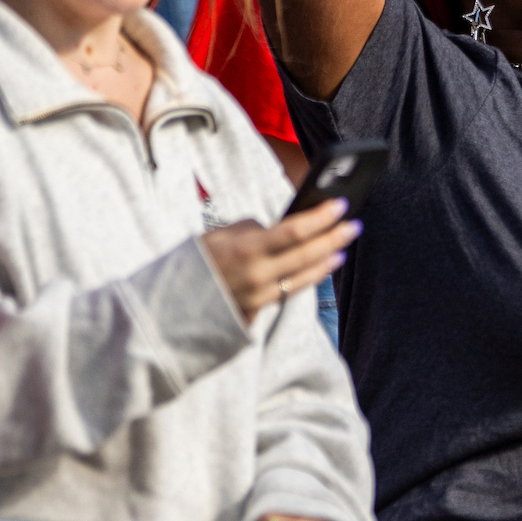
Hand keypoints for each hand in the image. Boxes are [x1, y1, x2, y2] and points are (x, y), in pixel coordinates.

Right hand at [200, 198, 357, 323]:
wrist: (167, 307)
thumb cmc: (194, 262)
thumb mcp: (218, 236)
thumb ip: (250, 231)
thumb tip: (277, 228)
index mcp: (245, 250)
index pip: (294, 231)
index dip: (321, 218)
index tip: (341, 204)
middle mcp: (256, 277)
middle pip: (306, 256)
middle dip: (334, 238)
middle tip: (353, 225)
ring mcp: (257, 300)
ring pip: (302, 280)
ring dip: (325, 263)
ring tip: (340, 250)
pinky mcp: (256, 315)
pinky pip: (285, 294)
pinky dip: (302, 281)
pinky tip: (315, 270)